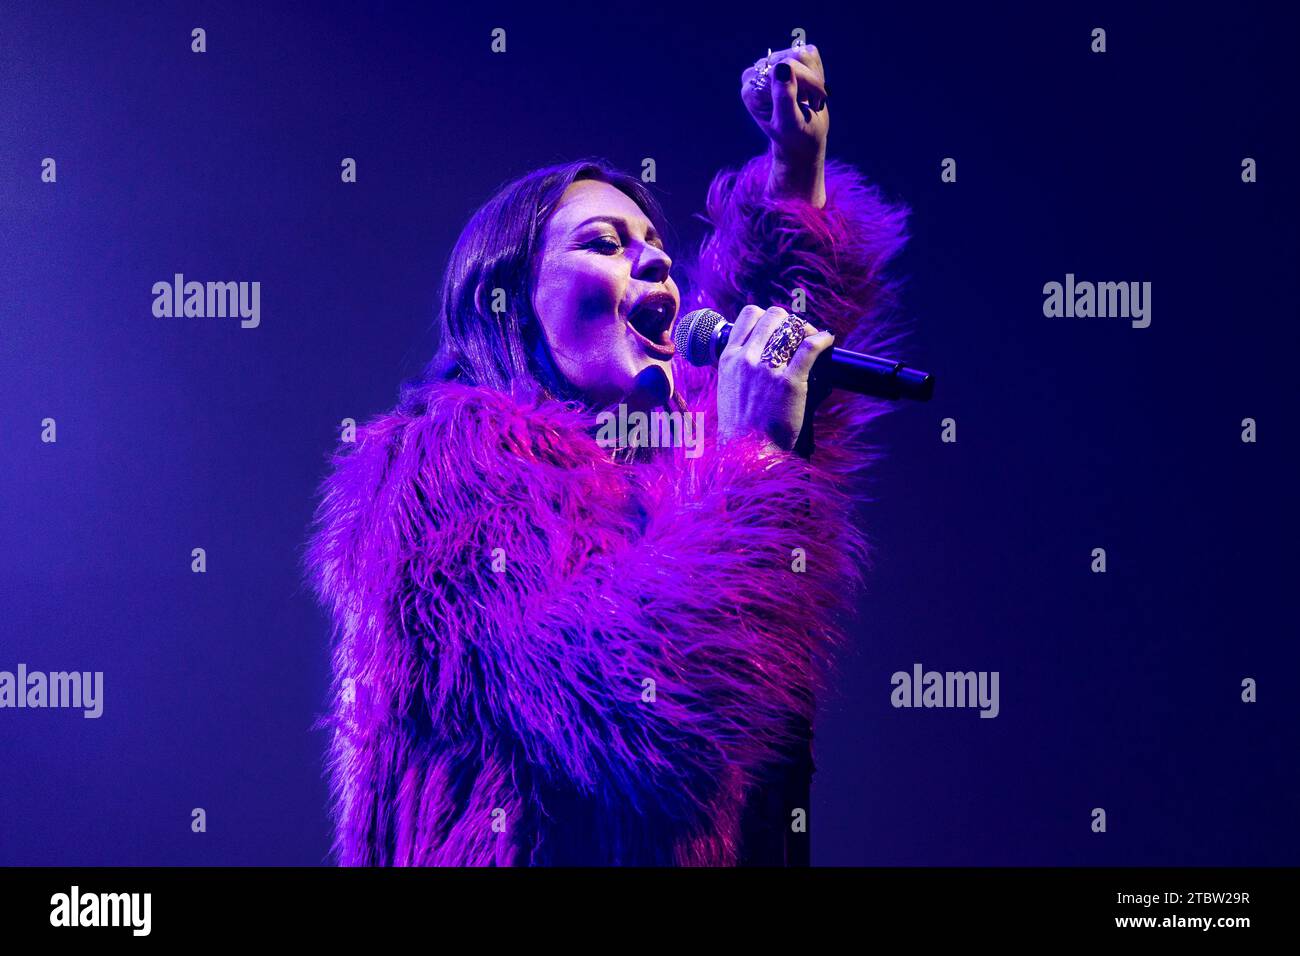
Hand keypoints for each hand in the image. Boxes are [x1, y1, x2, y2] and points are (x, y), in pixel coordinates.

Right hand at [715, 305, 834, 452]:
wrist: (746, 453)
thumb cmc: (739, 427)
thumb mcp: (728, 388)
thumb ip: (739, 367)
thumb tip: (756, 353)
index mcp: (729, 358)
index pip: (750, 315)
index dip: (767, 316)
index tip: (777, 328)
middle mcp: (747, 359)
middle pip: (774, 316)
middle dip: (789, 321)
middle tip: (798, 336)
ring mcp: (768, 370)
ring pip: (792, 328)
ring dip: (806, 330)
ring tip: (813, 340)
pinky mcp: (790, 382)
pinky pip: (810, 347)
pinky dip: (823, 339)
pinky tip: (828, 339)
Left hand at [739, 44, 829, 206]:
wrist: (802, 141)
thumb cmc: (796, 137)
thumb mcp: (791, 123)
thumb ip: (785, 97)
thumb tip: (783, 67)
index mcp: (752, 90)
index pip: (785, 66)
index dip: (807, 81)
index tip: (815, 104)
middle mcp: (757, 74)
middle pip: (795, 56)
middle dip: (811, 81)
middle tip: (813, 104)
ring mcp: (771, 65)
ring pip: (804, 53)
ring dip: (815, 79)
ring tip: (810, 99)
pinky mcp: (786, 61)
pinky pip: (810, 53)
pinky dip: (816, 73)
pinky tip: (810, 90)